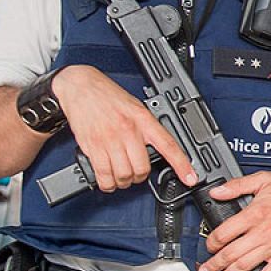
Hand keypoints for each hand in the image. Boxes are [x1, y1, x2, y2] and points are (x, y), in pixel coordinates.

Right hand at [53, 65, 196, 191]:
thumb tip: (157, 148)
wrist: (80, 87)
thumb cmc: (108, 96)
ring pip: (124, 175)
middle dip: (141, 176)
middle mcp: (128, 131)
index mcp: (143, 119)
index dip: (182, 164)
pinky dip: (108, 183)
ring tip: (122, 175)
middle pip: (142, 168)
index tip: (190, 178)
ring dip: (124, 181)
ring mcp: (109, 140)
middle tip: (137, 172)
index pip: (168, 145)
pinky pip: (104, 176)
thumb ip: (146, 127)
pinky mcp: (92, 147)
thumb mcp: (136, 107)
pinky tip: (108, 179)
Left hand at [196, 172, 270, 270]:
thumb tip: (217, 191)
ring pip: (245, 267)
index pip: (223, 234)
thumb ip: (237, 185)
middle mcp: (262, 232)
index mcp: (254, 214)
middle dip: (213, 265)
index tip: (210, 245)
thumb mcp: (263, 179)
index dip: (211, 242)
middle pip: (229, 254)